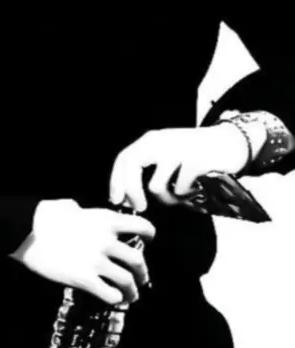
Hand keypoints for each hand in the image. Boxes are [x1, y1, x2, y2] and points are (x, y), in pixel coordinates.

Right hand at [9, 198, 155, 305]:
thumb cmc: (47, 216)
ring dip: (132, 290)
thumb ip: (85, 212)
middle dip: (143, 272)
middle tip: (141, 277)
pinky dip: (116, 299)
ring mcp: (97, 261)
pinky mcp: (85, 279)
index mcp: (107, 220)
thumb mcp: (72, 207)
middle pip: (137, 260)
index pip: (142, 226)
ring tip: (131, 295)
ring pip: (127, 280)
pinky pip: (109, 294)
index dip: (149, 235)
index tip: (148, 241)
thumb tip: (80, 212)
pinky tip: (115, 300)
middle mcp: (107, 241)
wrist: (29, 232)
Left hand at [109, 124, 251, 212]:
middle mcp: (162, 141)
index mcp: (152, 140)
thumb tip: (128, 199)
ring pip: (157, 186)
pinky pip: (180, 190)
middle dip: (132, 191)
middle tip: (140, 207)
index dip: (117, 181)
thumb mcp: (167, 155)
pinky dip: (187, 195)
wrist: (230, 143)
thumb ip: (149, 170)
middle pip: (133, 165)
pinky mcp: (195, 162)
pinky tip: (198, 188)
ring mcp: (178, 150)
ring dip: (168, 199)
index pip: (125, 158)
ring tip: (183, 194)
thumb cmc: (195, 155)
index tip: (116, 201)